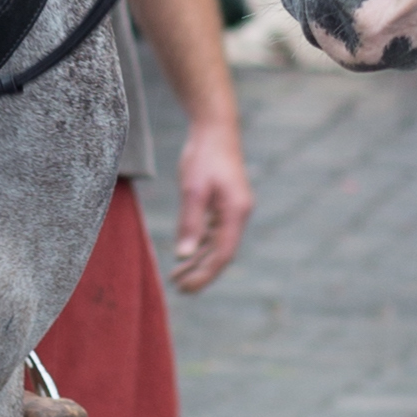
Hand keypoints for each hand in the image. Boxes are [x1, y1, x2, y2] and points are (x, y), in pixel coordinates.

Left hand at [169, 112, 252, 292]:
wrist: (215, 128)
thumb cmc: (203, 156)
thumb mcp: (193, 189)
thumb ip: (190, 223)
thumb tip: (182, 255)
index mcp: (236, 212)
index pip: (222, 254)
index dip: (205, 274)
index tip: (186, 288)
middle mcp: (239, 214)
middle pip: (221, 252)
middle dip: (201, 272)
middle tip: (179, 289)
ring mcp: (233, 209)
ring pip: (217, 243)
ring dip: (199, 260)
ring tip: (177, 276)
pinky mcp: (225, 203)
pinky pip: (214, 231)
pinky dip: (200, 244)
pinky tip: (187, 254)